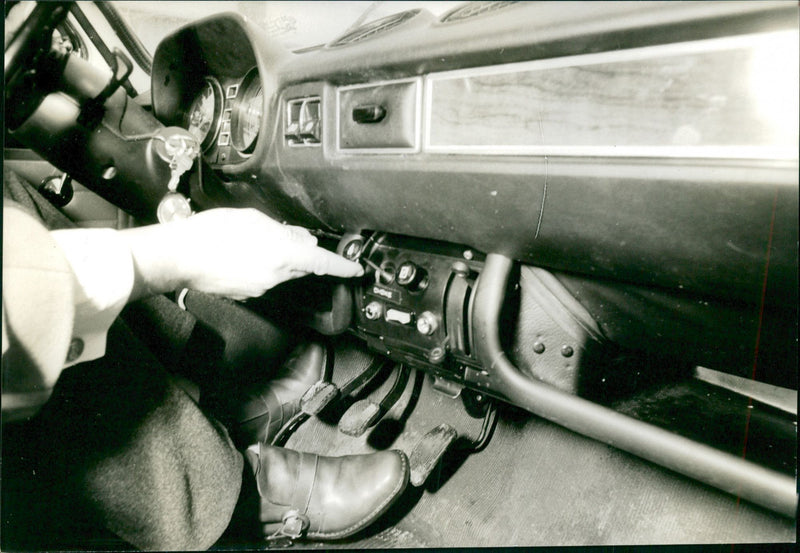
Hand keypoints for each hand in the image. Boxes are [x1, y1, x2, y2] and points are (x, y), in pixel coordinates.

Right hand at [121, 208, 362, 299]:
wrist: (178, 257)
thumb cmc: (211, 233)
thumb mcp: (252, 220)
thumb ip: (283, 231)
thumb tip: (302, 239)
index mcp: (281, 254)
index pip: (322, 263)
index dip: (343, 267)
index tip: (357, 270)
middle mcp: (275, 276)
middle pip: (302, 267)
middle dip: (302, 254)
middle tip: (288, 236)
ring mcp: (261, 288)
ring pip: (283, 273)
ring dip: (279, 259)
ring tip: (255, 242)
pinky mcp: (247, 294)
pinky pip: (264, 280)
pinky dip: (262, 268)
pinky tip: (243, 255)